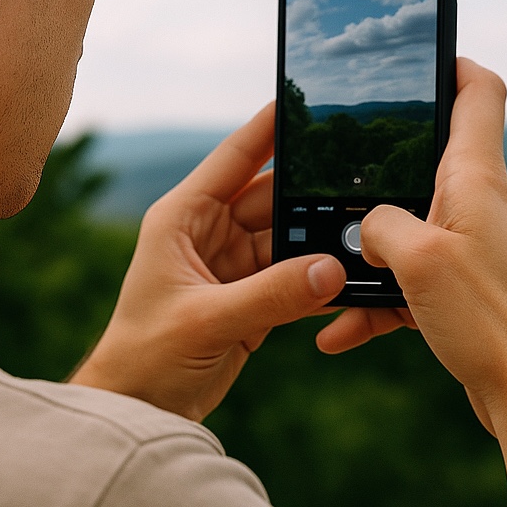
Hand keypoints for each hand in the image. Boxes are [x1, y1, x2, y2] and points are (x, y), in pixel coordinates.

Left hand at [71, 104, 349, 421]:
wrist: (140, 408)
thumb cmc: (147, 356)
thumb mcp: (205, 320)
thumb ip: (269, 295)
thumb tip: (332, 269)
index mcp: (184, 217)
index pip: (234, 159)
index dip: (268, 128)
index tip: (305, 98)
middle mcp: (211, 232)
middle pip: (273, 197)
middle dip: (311, 190)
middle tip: (361, 175)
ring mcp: (234, 264)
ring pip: (290, 237)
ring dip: (321, 238)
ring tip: (366, 229)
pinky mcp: (253, 296)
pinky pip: (295, 276)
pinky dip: (320, 277)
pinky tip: (352, 273)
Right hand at [320, 58, 506, 435]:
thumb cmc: (487, 320)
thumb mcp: (416, 260)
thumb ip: (378, 225)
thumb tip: (367, 228)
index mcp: (477, 179)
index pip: (479, 94)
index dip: (451, 65)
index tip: (420, 57)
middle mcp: (485, 204)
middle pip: (430, 162)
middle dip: (377, 177)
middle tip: (332, 184)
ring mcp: (480, 245)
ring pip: (413, 229)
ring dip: (370, 253)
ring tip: (330, 281)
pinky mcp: (472, 285)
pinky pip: (416, 278)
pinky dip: (381, 298)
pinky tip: (341, 329)